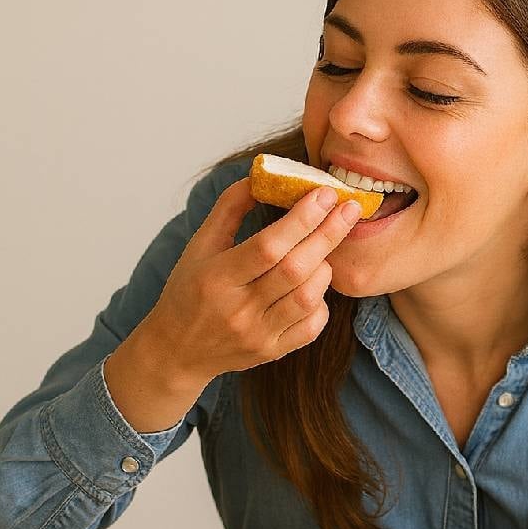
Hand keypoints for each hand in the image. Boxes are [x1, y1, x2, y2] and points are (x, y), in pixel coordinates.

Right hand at [107, 177, 359, 430]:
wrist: (177, 351)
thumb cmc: (189, 291)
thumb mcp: (199, 246)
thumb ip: (228, 209)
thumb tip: (261, 176)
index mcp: (216, 278)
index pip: (267, 246)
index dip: (300, 219)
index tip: (324, 194)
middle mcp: (238, 309)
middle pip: (295, 269)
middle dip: (328, 234)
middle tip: (350, 208)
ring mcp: (257, 334)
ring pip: (308, 297)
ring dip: (325, 267)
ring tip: (324, 248)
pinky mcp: (272, 351)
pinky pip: (311, 326)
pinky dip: (321, 301)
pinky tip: (315, 284)